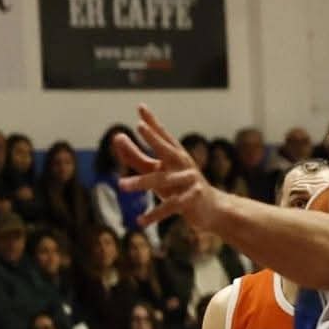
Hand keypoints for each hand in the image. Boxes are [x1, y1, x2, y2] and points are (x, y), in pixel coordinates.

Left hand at [114, 109, 222, 231]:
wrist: (212, 209)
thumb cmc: (180, 186)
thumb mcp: (157, 170)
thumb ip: (135, 156)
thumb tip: (117, 137)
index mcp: (175, 154)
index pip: (162, 135)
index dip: (152, 121)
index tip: (140, 107)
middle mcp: (183, 163)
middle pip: (166, 149)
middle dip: (154, 138)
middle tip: (140, 126)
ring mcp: (189, 181)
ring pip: (162, 180)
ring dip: (141, 183)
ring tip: (120, 185)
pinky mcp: (191, 200)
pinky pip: (170, 206)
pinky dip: (154, 214)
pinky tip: (140, 221)